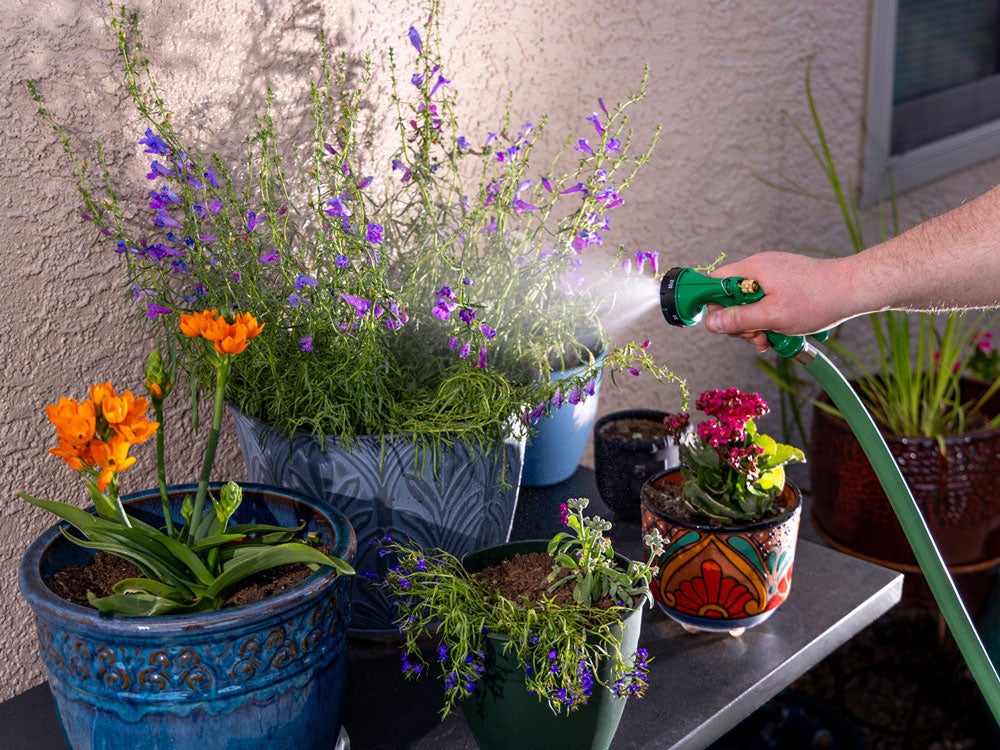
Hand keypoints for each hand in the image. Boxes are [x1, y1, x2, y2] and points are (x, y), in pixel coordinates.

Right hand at [702, 252, 849, 351]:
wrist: (853, 290)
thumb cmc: (816, 300)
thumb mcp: (772, 316)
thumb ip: (738, 320)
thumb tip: (710, 322)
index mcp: (753, 269)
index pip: (715, 281)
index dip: (712, 303)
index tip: (721, 323)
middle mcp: (760, 268)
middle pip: (731, 298)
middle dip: (739, 322)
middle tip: (755, 337)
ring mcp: (773, 276)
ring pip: (749, 304)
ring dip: (755, 325)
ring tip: (770, 339)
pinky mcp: (785, 284)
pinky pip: (765, 303)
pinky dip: (768, 320)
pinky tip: (778, 334)